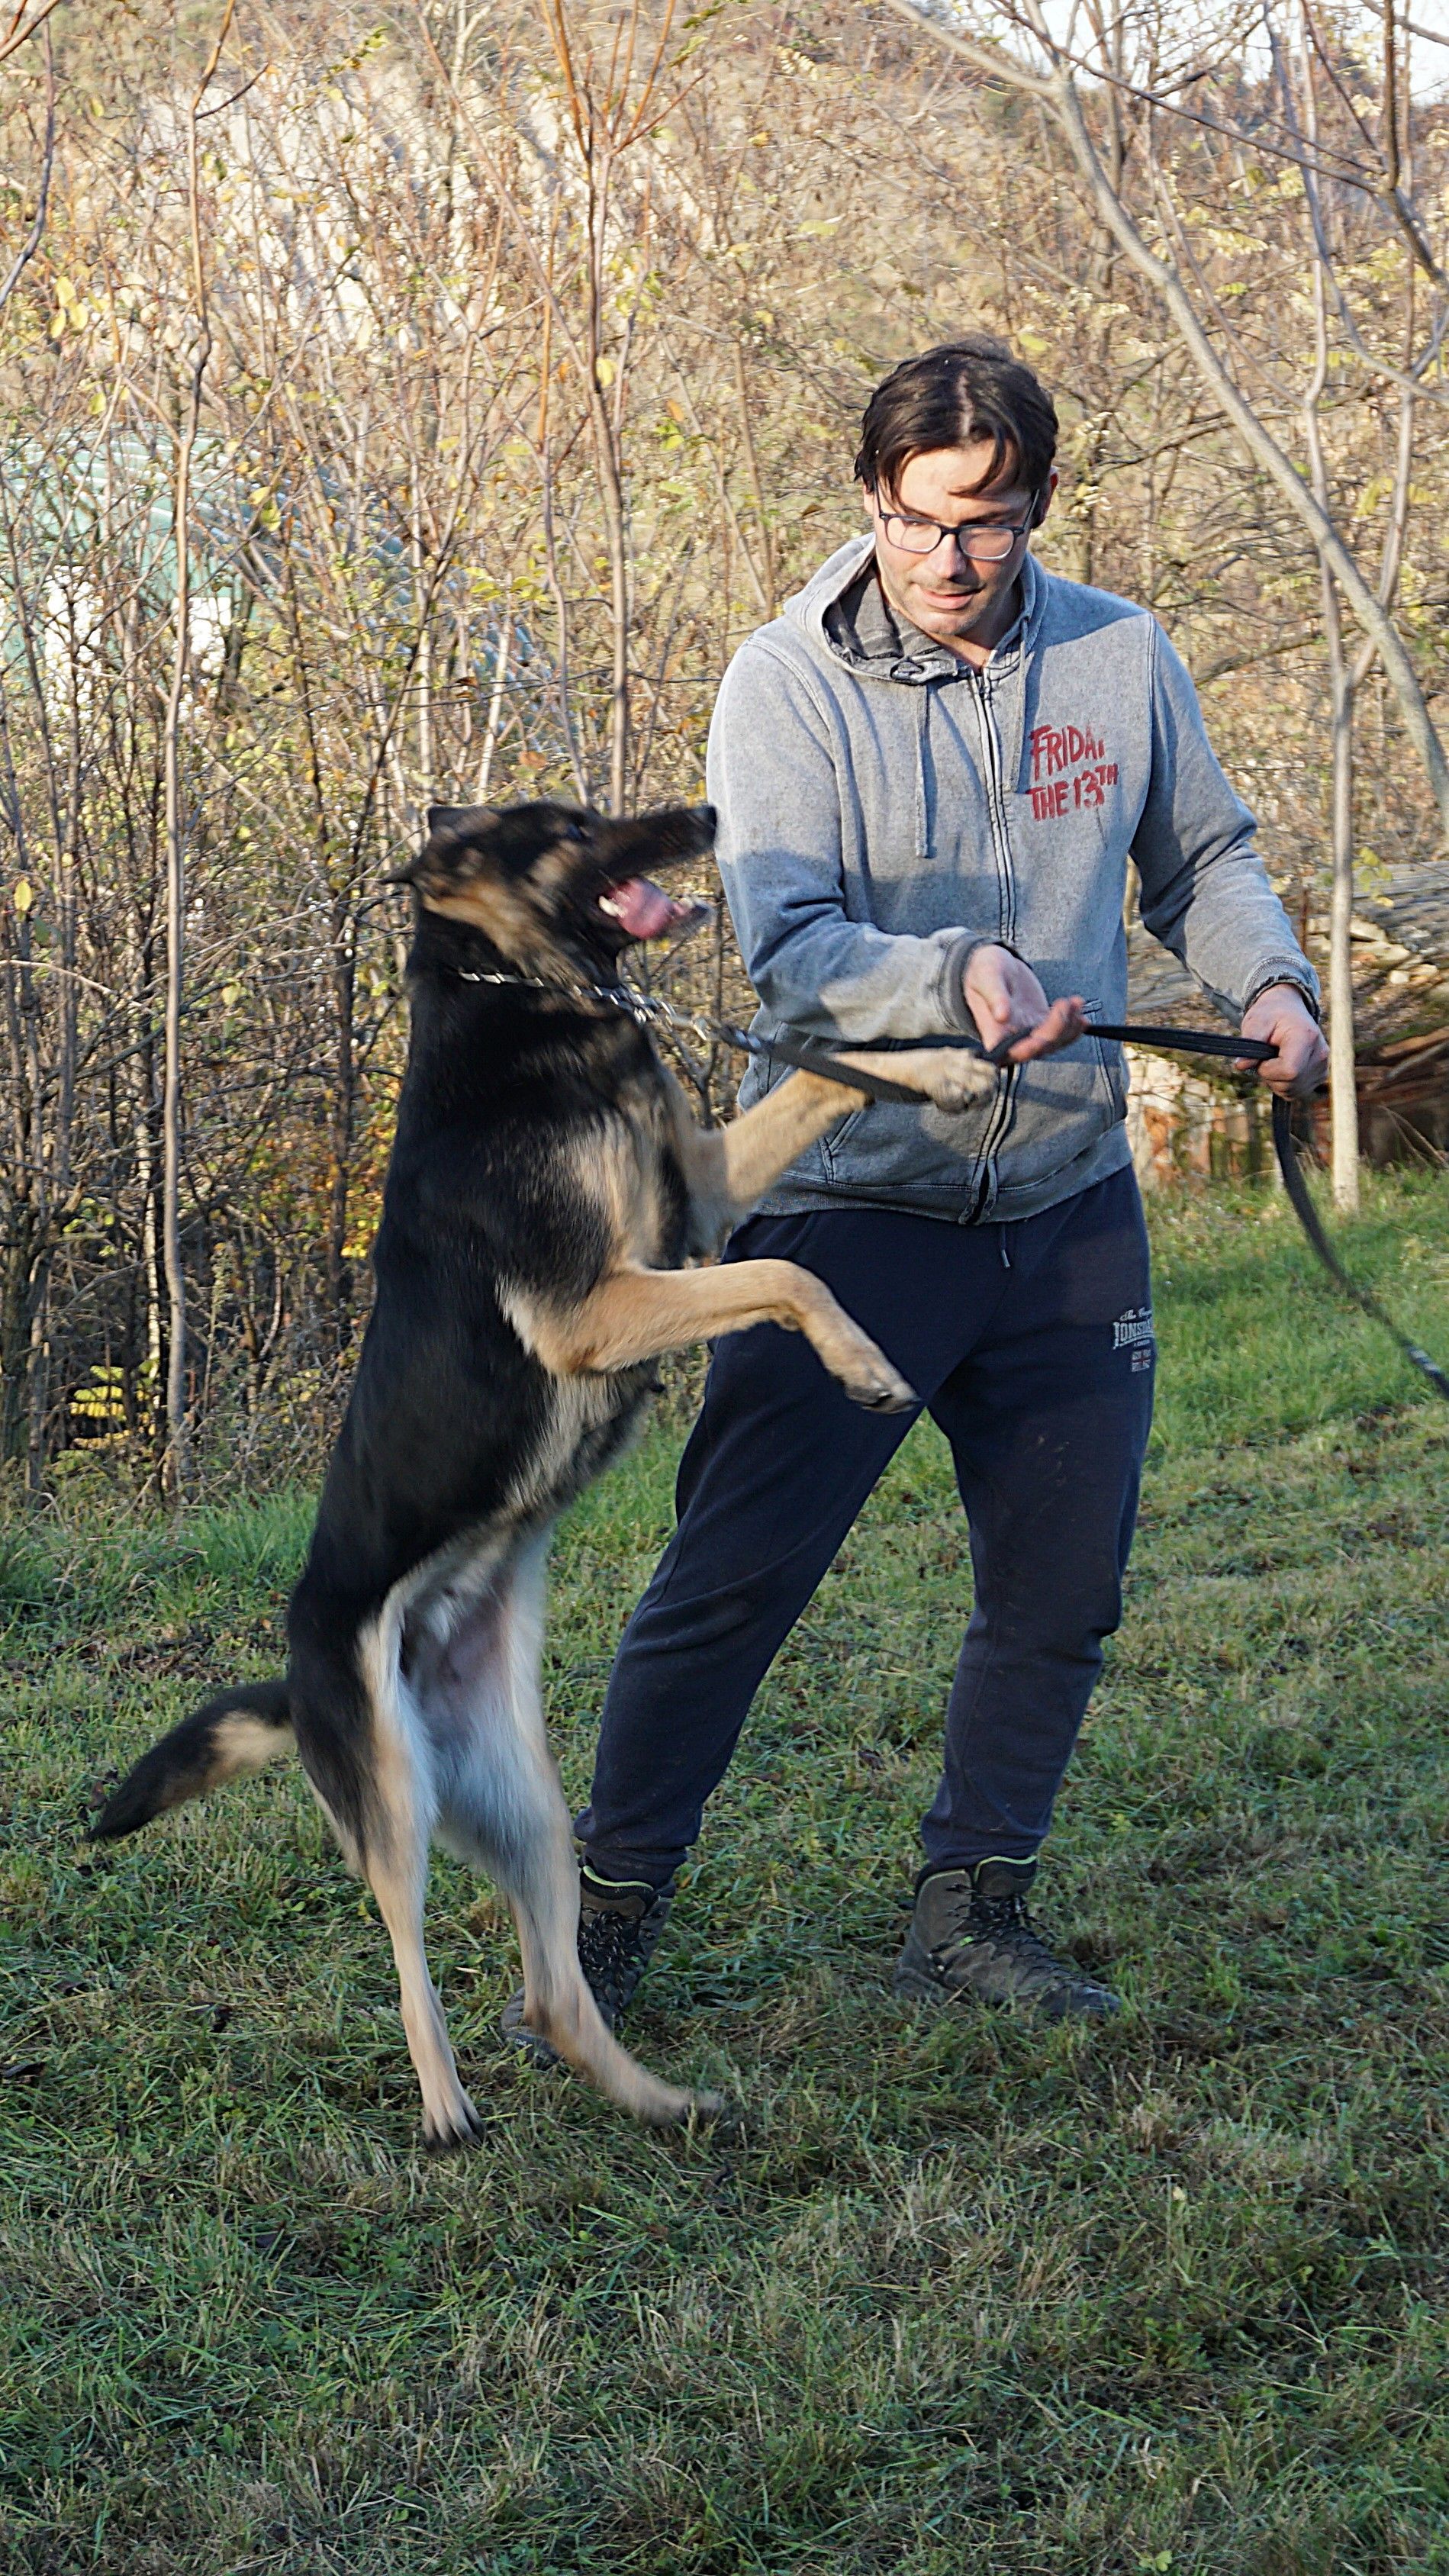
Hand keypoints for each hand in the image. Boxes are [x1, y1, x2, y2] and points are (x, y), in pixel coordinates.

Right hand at [963, 944, 1085, 1061]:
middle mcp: (1011, 1038)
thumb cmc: (984, 971)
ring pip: (1054, 1042)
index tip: (1038, 1041)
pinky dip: (1074, 1025)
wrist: (995, 965)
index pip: (1007, 1053)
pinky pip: (1062, 1032)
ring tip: (1075, 1002)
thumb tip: (1002, 1016)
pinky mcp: (1042, 1023)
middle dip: (1056, 1029)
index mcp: (993, 1032)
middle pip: (1038, 1048)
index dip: (1024, 1052)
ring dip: (1069, 1026)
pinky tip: (1080, 1011)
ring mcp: (1029, 1032)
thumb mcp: (986, 977)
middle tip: (1064, 1003)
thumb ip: (994, 995)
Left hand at [1237, 985, 1326, 1097]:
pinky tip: (1282, 1068)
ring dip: (1276, 1082)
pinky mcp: (1321, 1074)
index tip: (1262, 1057)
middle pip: (1290, 1084)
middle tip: (1266, 1057)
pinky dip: (1284, 1085)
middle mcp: (1320, 1053)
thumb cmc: (1271, 1015)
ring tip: (1275, 1060)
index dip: (1269, 1070)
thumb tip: (1241, 1065)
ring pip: (1292, 1092)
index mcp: (1306, 1037)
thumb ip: (1249, 1042)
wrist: (1288, 1009)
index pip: (1289, 1071)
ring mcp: (1323, 1066)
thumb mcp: (1256, 1022)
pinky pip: (1297, 1092)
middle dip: (1270, 1076)